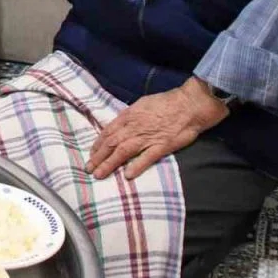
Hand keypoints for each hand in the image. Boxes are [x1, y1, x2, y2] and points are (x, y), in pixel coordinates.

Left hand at [86, 78, 228, 179]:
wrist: (190, 104)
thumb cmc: (167, 102)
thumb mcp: (142, 104)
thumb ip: (130, 116)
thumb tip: (120, 125)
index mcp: (128, 116)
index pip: (108, 132)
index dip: (98, 144)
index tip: (92, 154)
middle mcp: (134, 127)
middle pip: (111, 143)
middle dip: (98, 157)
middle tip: (88, 168)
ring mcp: (147, 137)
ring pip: (123, 151)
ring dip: (109, 164)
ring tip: (99, 174)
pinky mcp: (162, 145)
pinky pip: (147, 158)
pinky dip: (137, 166)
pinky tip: (128, 175)